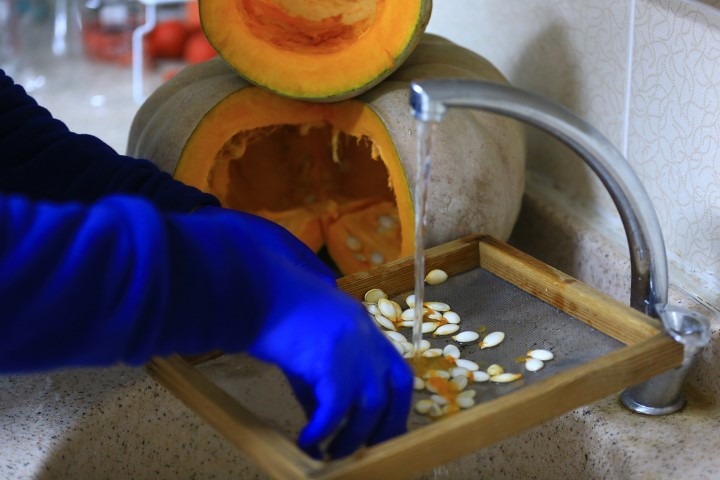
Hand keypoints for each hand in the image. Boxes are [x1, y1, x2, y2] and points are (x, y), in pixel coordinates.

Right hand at [191, 207, 413, 457]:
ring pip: (370, 405)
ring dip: (353, 436)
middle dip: (385, 427)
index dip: (397, 405)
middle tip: (366, 451)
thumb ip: (323, 382)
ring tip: (334, 453)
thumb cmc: (276, 315)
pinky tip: (308, 440)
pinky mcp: (329, 360)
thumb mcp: (310, 348)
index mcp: (366, 329)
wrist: (254, 289)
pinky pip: (335, 408)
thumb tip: (327, 422)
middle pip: (393, 391)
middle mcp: (366, 338)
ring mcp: (351, 348)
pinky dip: (324, 429)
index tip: (386, 429)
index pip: (399, 373)